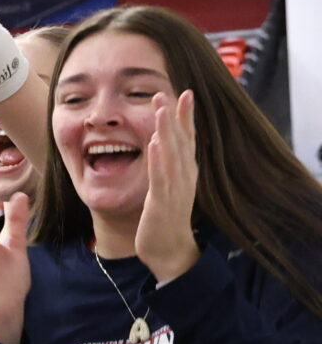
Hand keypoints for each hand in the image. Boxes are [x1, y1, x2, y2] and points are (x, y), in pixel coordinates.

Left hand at [135, 90, 199, 284]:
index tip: (184, 93)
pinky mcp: (162, 203)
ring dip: (167, 131)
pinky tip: (155, 144)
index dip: (185, 117)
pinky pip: (160, 178)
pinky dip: (159, 160)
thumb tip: (160, 143)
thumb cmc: (166, 218)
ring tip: (162, 109)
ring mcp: (175, 189)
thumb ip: (166, 166)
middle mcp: (184, 177)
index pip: (187, 139)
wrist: (169, 251)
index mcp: (185, 172)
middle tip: (168, 92)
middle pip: (181, 142)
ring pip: (172, 155)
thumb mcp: (167, 187)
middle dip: (174, 117)